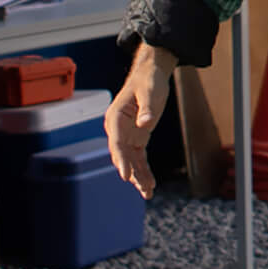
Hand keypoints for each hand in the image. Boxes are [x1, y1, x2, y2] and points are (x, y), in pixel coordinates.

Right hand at [105, 45, 177, 197]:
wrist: (151, 75)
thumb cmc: (149, 81)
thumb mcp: (150, 92)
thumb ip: (148, 108)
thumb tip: (145, 123)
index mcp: (115, 117)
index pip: (116, 143)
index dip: (121, 160)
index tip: (126, 176)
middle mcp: (117, 129)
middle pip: (122, 156)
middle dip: (131, 173)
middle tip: (142, 189)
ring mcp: (126, 135)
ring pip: (130, 160)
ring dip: (138, 177)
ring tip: (148, 193)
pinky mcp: (136, 138)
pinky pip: (138, 158)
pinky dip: (144, 171)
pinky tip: (150, 184)